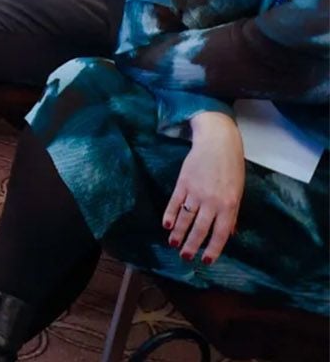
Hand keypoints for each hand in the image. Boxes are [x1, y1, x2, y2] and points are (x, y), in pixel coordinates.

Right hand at [164, 112, 244, 263]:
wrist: (217, 143)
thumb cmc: (231, 168)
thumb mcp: (237, 192)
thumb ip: (232, 214)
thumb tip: (229, 233)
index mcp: (229, 205)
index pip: (220, 233)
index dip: (213, 248)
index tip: (206, 261)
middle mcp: (212, 201)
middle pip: (200, 228)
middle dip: (192, 244)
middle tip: (185, 257)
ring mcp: (196, 192)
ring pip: (185, 218)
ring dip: (178, 233)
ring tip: (173, 244)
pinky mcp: (183, 183)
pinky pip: (175, 202)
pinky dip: (170, 214)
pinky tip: (166, 225)